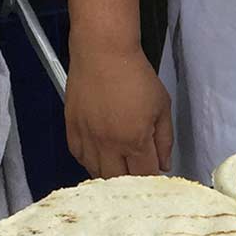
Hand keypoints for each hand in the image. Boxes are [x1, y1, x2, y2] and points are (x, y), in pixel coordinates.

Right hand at [64, 38, 172, 177]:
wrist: (102, 54)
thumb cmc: (136, 76)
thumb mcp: (162, 106)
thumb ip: (164, 139)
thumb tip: (164, 165)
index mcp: (135, 140)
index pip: (144, 175)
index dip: (152, 178)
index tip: (156, 176)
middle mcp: (108, 145)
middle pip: (118, 180)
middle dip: (131, 181)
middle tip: (138, 173)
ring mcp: (87, 139)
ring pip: (96, 173)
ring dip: (110, 175)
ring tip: (120, 167)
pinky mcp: (71, 130)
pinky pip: (79, 158)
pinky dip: (90, 162)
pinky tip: (101, 157)